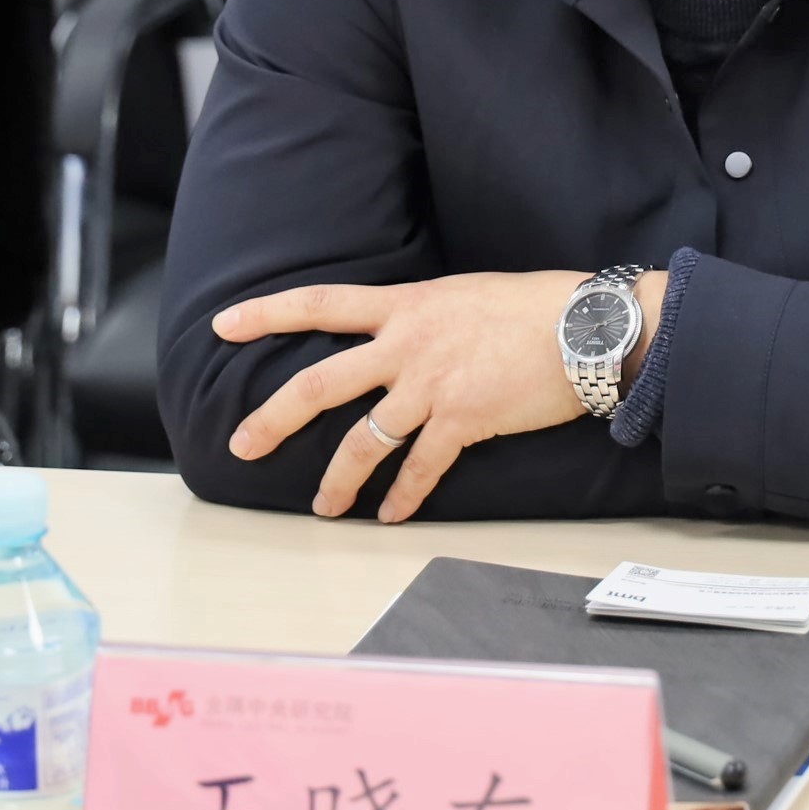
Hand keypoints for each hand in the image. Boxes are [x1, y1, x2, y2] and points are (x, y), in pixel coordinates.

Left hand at [215, 269, 662, 523]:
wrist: (585, 327)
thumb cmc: (535, 306)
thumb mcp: (464, 294)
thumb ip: (423, 317)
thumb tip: (403, 338)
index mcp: (406, 305)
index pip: (322, 303)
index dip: (268, 312)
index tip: (223, 324)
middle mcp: (407, 344)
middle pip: (320, 382)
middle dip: (273, 418)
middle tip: (241, 446)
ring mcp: (431, 384)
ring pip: (363, 439)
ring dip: (338, 479)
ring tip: (324, 507)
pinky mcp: (462, 420)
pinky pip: (419, 468)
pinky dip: (402, 496)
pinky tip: (391, 515)